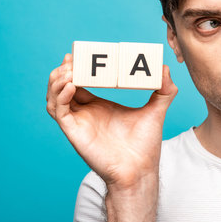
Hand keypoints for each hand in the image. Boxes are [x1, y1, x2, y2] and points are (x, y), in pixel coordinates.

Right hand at [46, 53, 177, 188]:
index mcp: (100, 105)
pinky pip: (59, 111)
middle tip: (73, 57)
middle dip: (65, 70)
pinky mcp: (74, 132)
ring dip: (58, 80)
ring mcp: (79, 122)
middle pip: (63, 86)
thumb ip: (164, 89)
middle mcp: (86, 113)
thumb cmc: (146, 144)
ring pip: (55, 97)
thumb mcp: (157, 109)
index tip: (80, 52)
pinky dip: (60, 96)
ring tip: (70, 69)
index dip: (77, 67)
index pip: (81, 81)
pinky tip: (72, 85)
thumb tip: (165, 68)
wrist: (140, 169)